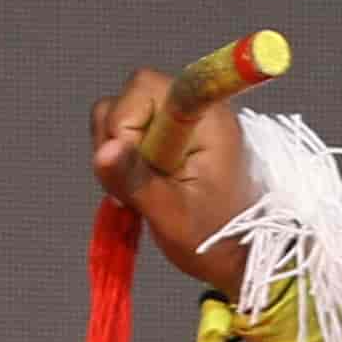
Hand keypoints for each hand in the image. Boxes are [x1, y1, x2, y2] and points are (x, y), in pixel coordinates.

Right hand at [90, 61, 265, 294]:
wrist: (237, 256)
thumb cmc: (215, 238)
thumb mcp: (171, 213)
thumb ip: (135, 179)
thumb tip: (104, 149)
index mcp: (204, 118)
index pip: (146, 85)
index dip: (126, 118)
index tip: (136, 157)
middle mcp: (194, 109)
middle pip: (128, 99)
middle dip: (117, 141)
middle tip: (130, 186)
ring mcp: (182, 122)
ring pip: (123, 117)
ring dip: (119, 155)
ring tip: (139, 192)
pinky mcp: (172, 137)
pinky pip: (130, 135)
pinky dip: (125, 161)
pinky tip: (141, 188)